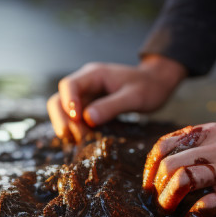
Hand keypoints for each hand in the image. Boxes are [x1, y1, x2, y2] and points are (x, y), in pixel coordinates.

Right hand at [47, 54, 186, 141]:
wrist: (156, 84)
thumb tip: (86, 118)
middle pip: (59, 99)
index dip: (68, 102)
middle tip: (73, 136)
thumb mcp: (134, 97)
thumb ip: (111, 106)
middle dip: (62, 118)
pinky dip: (75, 130)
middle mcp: (85, 84)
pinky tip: (82, 141)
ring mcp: (86, 97)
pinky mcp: (90, 108)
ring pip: (63, 111)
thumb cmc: (149, 87)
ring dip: (66, 126)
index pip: (69, 85)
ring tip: (78, 141)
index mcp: (94, 75)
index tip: (76, 119)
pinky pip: (75, 119)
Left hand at [143, 120, 215, 212]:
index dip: (151, 167)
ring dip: (170, 199)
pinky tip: (195, 216)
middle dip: (158, 187)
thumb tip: (173, 162)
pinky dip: (196, 212)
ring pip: (184, 180)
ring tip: (170, 210)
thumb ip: (203, 143)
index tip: (150, 182)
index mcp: (210, 133)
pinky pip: (209, 203)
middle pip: (170, 165)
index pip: (166, 145)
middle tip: (160, 201)